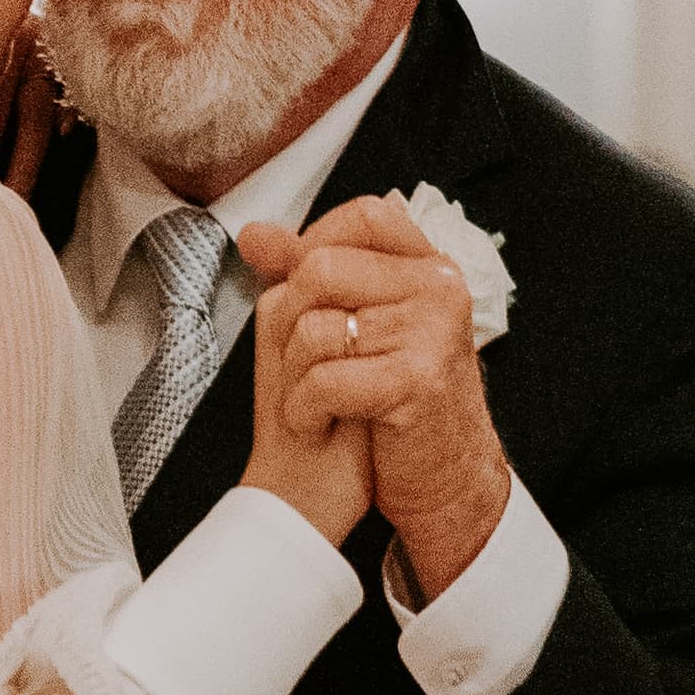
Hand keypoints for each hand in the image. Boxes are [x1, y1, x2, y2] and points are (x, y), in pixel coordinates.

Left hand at [257, 195, 509, 601]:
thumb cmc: (395, 401)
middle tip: (310, 363)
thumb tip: (253, 233)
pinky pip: (323, 378)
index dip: (316, 242)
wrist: (440, 479)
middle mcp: (440, 290)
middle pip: (322, 268)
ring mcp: (433, 333)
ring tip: (320, 400)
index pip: (365, 215)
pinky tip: (320, 423)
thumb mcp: (358, 324)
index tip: (302, 288)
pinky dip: (304, 409)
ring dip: (296, 376)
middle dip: (294, 321)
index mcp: (431, 268)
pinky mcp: (418, 382)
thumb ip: (310, 274)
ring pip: (315, 327)